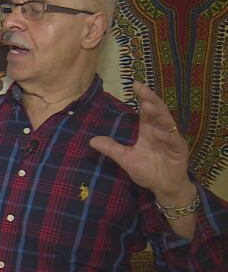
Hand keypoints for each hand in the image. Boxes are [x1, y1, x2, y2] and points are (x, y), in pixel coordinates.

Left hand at [89, 81, 194, 203]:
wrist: (163, 187)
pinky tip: (158, 132)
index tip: (134, 84)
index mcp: (149, 130)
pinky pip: (173, 141)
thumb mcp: (126, 159)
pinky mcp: (179, 151)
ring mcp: (172, 140)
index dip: (142, 97)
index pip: (146, 110)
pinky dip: (166, 136)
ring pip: (167, 122)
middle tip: (141, 88)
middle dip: (150, 98)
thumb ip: (112, 149)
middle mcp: (161, 131)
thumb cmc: (148, 171)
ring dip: (158, 114)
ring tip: (147, 105)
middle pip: (157, 111)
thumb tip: (92, 140)